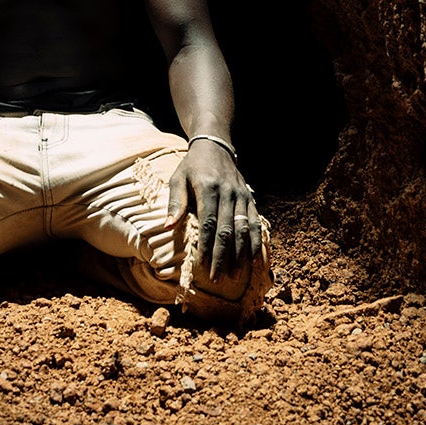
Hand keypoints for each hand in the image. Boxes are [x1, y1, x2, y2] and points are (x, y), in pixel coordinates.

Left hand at [167, 137, 261, 278]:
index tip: (202, 265)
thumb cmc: (192, 166)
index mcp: (208, 188)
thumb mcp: (178, 178)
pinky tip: (256, 261)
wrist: (216, 145)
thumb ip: (175, 202)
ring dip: (240, 255)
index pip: (208, 222)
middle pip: (227, 230)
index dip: (206, 245)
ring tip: (235, 276)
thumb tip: (168, 227)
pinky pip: (256, 224)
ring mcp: (242, 196)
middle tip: (217, 279)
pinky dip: (257, 243)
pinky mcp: (250, 199)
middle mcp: (228, 193)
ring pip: (244, 230)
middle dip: (222, 257)